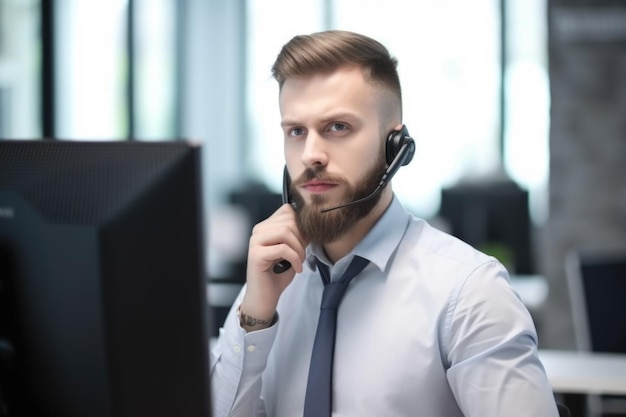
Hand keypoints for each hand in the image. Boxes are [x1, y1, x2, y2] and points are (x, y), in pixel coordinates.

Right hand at [240, 203, 307, 330]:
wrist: (265, 297)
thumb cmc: (279, 274)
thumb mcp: (293, 250)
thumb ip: (298, 235)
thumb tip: (311, 224)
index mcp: (266, 226)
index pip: (287, 210)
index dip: (302, 224)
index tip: (306, 242)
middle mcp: (258, 230)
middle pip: (288, 220)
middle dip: (302, 238)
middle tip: (303, 255)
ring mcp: (255, 242)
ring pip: (285, 232)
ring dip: (299, 249)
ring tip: (300, 261)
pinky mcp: (256, 255)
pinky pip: (282, 249)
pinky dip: (295, 259)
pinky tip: (297, 269)